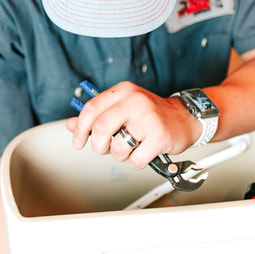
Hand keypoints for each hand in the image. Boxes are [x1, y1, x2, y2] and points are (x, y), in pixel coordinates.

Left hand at [66, 81, 200, 168]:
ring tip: (130, 148)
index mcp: (123, 91)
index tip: (78, 141)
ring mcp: (148, 118)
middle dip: (98, 145)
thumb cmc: (151, 115)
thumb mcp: (121, 108)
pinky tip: (143, 151)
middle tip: (104, 149)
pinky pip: (136, 160)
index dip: (80, 129)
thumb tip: (70, 124)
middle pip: (101, 128)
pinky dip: (136, 161)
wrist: (184, 118)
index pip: (91, 109)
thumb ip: (96, 115)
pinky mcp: (159, 136)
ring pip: (118, 148)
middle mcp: (135, 101)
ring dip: (120, 155)